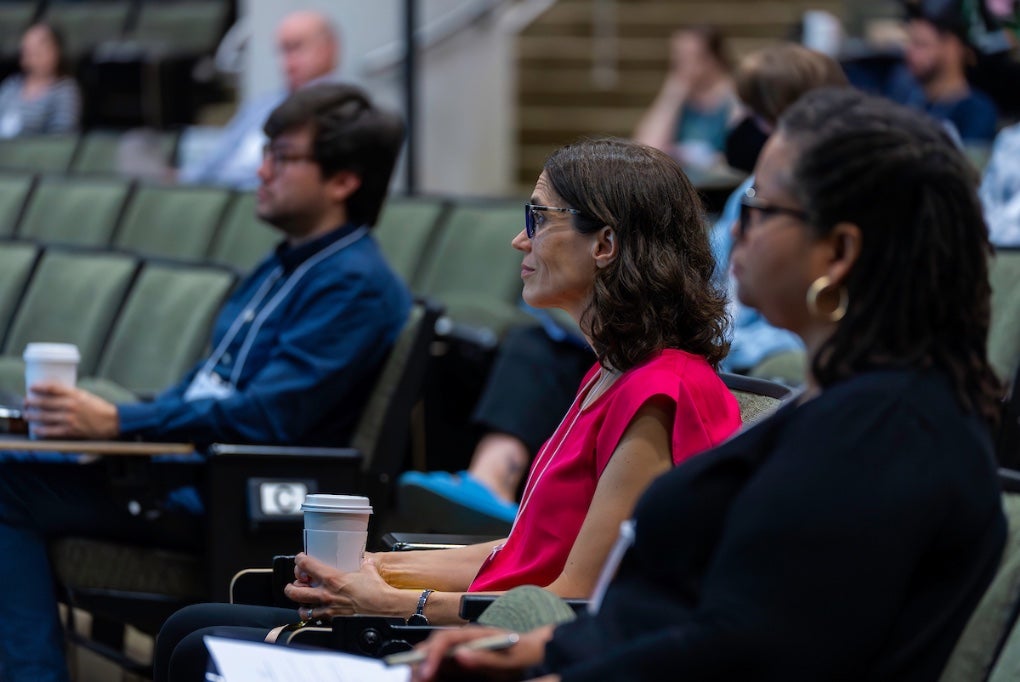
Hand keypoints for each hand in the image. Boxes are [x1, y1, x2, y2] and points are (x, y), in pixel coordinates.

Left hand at [23, 382, 118, 438]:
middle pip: (44, 402)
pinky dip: (41, 430)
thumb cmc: (98, 408)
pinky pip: (50, 431)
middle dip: (31, 402)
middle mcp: (71, 406)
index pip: (52, 388)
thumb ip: (70, 394)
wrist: (112, 422)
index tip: (31, 387)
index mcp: (75, 395)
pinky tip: (35, 429)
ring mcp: (69, 419)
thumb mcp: (85, 396)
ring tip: (27, 414)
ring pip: (44, 417)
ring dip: (32, 416)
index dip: (39, 387)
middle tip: (25, 401)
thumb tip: (52, 393)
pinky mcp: (70, 431)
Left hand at [284, 552, 411, 619]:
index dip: (300, 560)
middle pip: (297, 591)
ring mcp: (329, 607)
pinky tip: (314, 611)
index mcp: (332, 578)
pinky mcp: (334, 617)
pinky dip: (312, 614)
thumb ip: (362, 561)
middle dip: (291, 587)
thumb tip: (363, 558)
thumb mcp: (368, 567)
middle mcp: (327, 593)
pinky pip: (317, 617)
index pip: (307, 566)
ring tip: (301, 599)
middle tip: (293, 584)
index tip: (300, 559)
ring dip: (300, 603)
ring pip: (304, 608)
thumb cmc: (375, 587)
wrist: (382, 604)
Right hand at [410, 625, 552, 681]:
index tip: (426, 672)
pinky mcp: (463, 666)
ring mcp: (462, 653)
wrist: (536, 654)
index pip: (444, 640)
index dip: (432, 654)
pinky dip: (434, 675)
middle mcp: (464, 642)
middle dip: (419, 663)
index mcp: (474, 634)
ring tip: (416, 681)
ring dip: (423, 670)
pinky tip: (430, 680)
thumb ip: (487, 659)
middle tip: (413, 680)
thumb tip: (460, 655)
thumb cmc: (525, 653)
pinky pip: (443, 671)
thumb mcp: (510, 659)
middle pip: (433, 648)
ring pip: (434, 659)